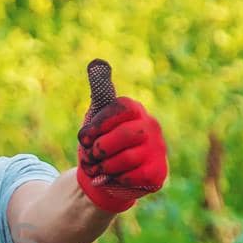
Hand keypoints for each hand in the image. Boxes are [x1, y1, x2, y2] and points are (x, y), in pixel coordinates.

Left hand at [76, 60, 166, 213]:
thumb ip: (99, 89)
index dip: (97, 125)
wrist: (104, 176)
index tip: (84, 138)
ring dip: (104, 167)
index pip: (119, 109)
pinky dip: (115, 180)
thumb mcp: (96, 115)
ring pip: (127, 159)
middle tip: (91, 156)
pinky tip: (112, 178)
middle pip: (125, 135)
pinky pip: (132, 177)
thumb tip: (97, 62)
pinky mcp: (158, 173)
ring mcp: (158, 150)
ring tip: (98, 168)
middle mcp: (151, 126)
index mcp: (134, 109)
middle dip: (101, 149)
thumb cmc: (101, 143)